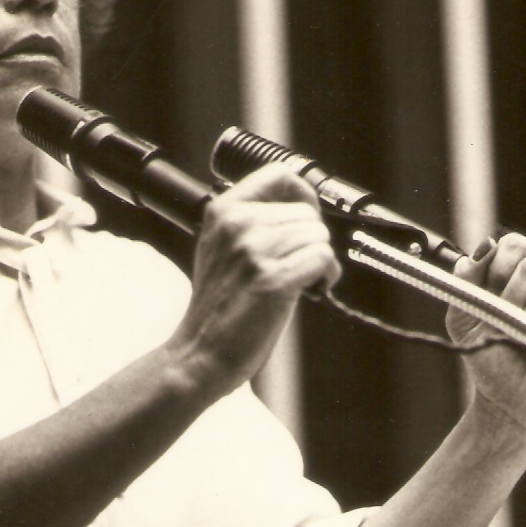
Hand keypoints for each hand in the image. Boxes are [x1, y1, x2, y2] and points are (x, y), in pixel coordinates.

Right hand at [169, 162, 341, 397]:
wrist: (200, 352)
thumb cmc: (219, 305)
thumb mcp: (222, 248)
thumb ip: (252, 222)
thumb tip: (302, 208)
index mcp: (223, 210)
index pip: (279, 174)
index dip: (301, 194)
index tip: (303, 217)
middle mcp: (237, 224)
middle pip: (307, 212)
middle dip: (311, 239)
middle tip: (296, 265)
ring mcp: (253, 250)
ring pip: (319, 236)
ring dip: (319, 260)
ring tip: (300, 280)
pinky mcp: (272, 279)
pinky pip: (323, 259)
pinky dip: (325, 276)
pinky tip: (309, 289)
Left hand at [448, 233, 525, 440]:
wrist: (506, 401)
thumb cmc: (487, 358)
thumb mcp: (462, 317)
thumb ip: (466, 279)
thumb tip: (485, 246)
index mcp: (513, 276)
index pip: (516, 245)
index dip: (501, 264)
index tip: (490, 288)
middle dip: (514, 295)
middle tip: (507, 320)